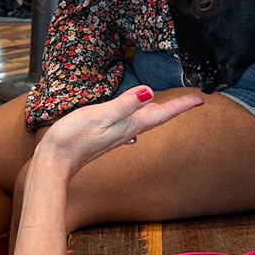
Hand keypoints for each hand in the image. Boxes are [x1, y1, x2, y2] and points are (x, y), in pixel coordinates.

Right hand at [38, 86, 202, 176]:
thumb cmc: (73, 139)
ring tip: (170, 106)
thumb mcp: (99, 116)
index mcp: (129, 125)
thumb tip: (149, 92)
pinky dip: (138, 117)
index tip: (200, 98)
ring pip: (145, 121)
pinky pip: (130, 124)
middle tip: (192, 99)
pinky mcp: (105, 136)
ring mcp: (117, 135)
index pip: (162, 114)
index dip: (182, 105)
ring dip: (159, 112)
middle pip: (157, 117)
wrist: (54, 162)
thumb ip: (124, 104)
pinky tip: (135, 120)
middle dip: (175, 108)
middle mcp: (127, 131)